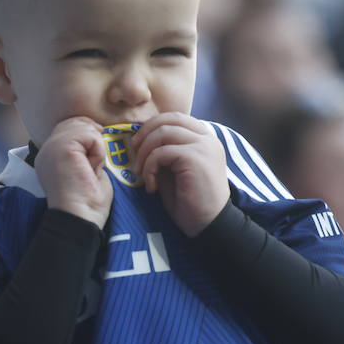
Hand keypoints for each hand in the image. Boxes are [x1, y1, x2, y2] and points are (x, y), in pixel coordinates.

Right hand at [37, 117, 112, 226]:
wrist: (80, 218)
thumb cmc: (87, 202)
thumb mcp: (85, 169)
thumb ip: (85, 151)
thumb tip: (98, 134)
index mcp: (50, 155)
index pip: (68, 127)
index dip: (88, 134)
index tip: (96, 154)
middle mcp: (47, 149)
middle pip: (74, 121)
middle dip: (92, 135)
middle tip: (97, 159)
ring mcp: (52, 147)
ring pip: (82, 125)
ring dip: (96, 145)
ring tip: (92, 167)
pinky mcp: (63, 148)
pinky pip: (89, 135)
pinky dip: (98, 150)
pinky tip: (93, 167)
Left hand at [129, 113, 227, 236]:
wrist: (208, 225)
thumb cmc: (191, 202)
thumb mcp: (175, 170)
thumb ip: (165, 152)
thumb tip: (141, 139)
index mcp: (205, 139)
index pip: (176, 117)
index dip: (153, 125)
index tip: (139, 143)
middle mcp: (208, 138)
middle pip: (169, 119)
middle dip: (146, 133)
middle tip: (134, 151)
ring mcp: (203, 146)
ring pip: (163, 133)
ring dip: (145, 153)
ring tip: (142, 173)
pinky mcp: (195, 157)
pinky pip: (161, 152)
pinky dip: (150, 168)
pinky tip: (151, 187)